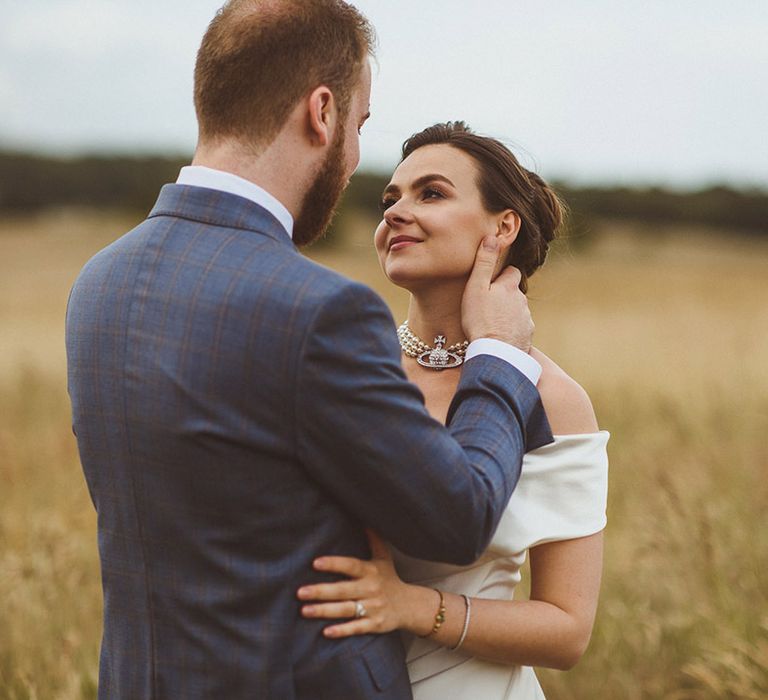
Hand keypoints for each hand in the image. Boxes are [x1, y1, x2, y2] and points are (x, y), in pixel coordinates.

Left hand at [297, 530, 414, 638]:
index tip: (315, 563)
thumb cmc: (390, 579)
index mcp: (371, 571)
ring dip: (325, 611)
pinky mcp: (375, 624)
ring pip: (346, 609)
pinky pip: (357, 628)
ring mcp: (373, 607)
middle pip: (343, 590)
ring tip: (304, 611)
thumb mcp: (383, 557)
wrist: (409, 605)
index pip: (351, 565)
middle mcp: (371, 588)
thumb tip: (364, 518)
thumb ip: (373, 539)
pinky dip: (342, 630)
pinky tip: (326, 632)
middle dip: (321, 591)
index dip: (334, 564)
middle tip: (300, 592)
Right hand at [461, 236, 533, 350]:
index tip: (491, 282)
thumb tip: (492, 237)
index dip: (501, 275)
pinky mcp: (526, 337)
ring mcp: (526, 320)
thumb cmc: (481, 320)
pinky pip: (518, 329)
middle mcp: (522, 302)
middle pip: (515, 293)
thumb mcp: (476, 288)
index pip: (512, 272)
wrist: (496, 353)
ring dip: (508, 314)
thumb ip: (484, 263)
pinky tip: (499, 337)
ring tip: (491, 323)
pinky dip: (511, 330)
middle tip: (488, 304)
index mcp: (509, 287)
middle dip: (505, 295)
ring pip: (517, 311)